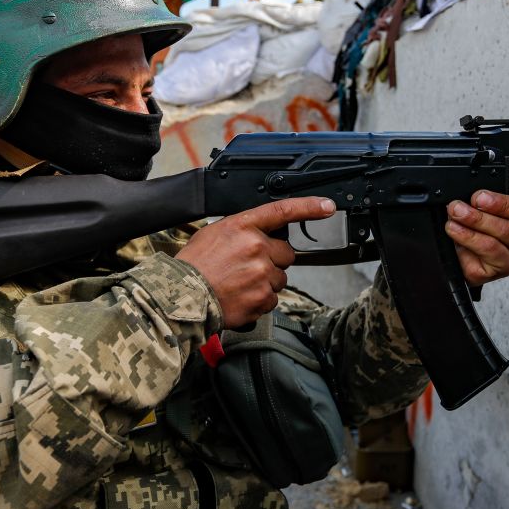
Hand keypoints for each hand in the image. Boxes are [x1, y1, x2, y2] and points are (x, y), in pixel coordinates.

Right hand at [177, 197, 335, 328]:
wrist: (181, 297)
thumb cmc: (192, 266)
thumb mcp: (213, 234)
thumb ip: (241, 231)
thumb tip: (259, 235)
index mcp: (243, 226)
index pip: (283, 210)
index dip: (309, 207)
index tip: (327, 207)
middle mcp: (257, 247)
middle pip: (286, 253)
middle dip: (273, 260)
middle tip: (248, 268)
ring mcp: (262, 274)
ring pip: (279, 278)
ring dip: (265, 282)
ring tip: (238, 284)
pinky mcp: (263, 298)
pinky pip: (272, 299)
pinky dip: (259, 301)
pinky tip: (239, 297)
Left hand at [444, 185, 508, 285]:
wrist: (450, 255)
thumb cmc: (467, 228)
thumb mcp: (476, 206)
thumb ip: (488, 195)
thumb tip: (482, 189)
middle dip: (498, 204)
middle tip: (475, 199)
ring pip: (503, 233)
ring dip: (476, 220)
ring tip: (457, 213)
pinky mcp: (500, 269)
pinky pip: (487, 250)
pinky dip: (468, 237)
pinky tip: (456, 230)